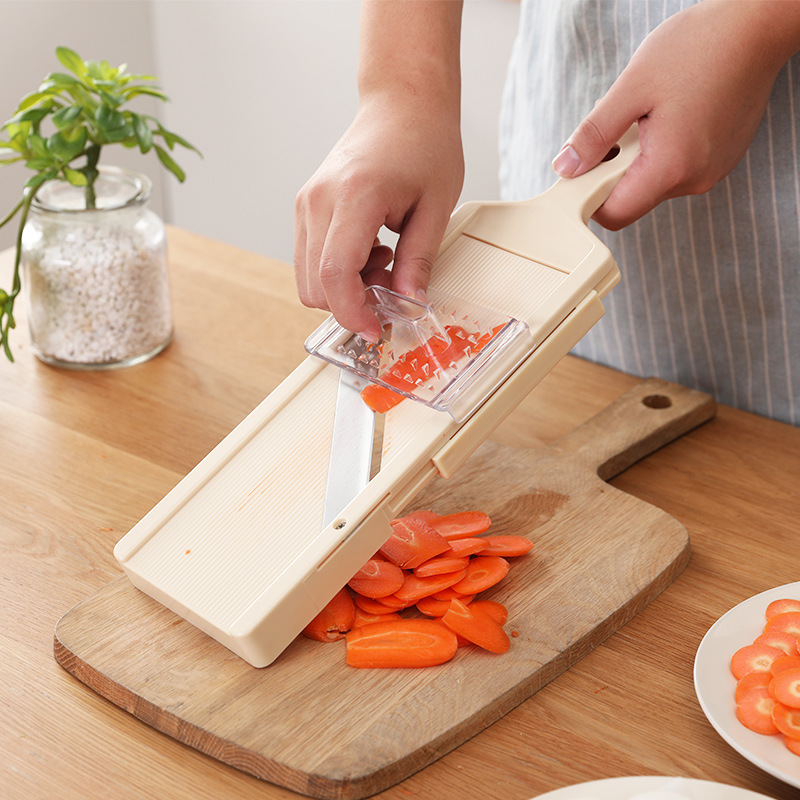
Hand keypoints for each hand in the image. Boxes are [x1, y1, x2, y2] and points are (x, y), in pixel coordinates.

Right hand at [294, 94, 463, 340]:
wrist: (402, 103)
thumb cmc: (424, 143)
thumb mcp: (436, 207)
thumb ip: (418, 261)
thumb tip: (408, 305)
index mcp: (355, 195)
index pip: (335, 274)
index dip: (353, 312)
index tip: (376, 329)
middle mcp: (319, 199)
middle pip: (315, 285)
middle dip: (352, 303)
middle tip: (392, 287)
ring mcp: (306, 202)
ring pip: (308, 277)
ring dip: (344, 288)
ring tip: (385, 263)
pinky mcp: (306, 206)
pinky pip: (310, 259)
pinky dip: (337, 271)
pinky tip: (370, 251)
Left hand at [552, 0, 799, 229]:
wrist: (756, 27)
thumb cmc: (699, 47)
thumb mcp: (631, 88)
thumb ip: (594, 134)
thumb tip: (566, 167)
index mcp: (671, 167)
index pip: (615, 214)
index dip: (589, 198)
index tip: (580, 171)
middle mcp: (695, 179)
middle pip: (633, 199)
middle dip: (613, 169)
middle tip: (620, 126)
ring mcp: (712, 172)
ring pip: (653, 182)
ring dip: (637, 157)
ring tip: (649, 114)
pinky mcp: (720, 160)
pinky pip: (676, 168)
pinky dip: (661, 150)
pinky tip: (668, 115)